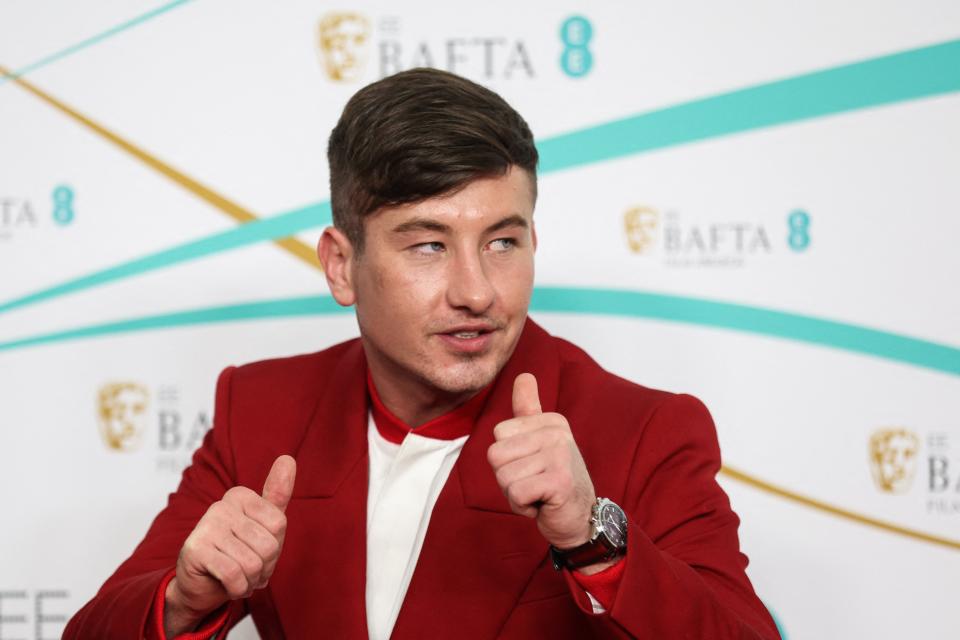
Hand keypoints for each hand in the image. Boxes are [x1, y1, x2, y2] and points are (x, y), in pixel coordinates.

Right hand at [164, 455, 295, 635]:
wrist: (202, 586)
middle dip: (264, 567)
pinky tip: (229, 585)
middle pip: (268, 545)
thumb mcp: (264, 526)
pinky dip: (237, 588)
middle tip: (248, 568)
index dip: (275, 548)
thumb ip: (277, 494)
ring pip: (252, 563)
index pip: (279, 524)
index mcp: (240, 495)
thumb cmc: (238, 553)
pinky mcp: (195, 550)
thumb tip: (288, 458)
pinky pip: (234, 575)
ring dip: (250, 580)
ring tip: (238, 577)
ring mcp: (206, 526)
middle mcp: (221, 505)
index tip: (258, 550)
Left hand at [487, 373, 595, 549]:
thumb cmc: (554, 481)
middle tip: (535, 483)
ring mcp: (560, 456)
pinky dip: (523, 507)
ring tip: (539, 493)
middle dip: (508, 478)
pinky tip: (543, 504)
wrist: (581, 519)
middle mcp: (557, 433)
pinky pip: (515, 493)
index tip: (532, 466)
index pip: (498, 434)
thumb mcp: (540, 442)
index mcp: (551, 421)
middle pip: (496, 455)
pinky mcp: (559, 481)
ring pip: (503, 476)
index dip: (508, 458)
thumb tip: (524, 375)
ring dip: (515, 494)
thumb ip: (529, 410)